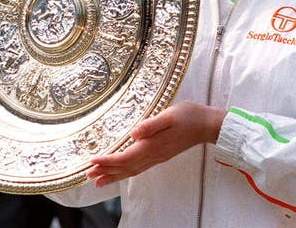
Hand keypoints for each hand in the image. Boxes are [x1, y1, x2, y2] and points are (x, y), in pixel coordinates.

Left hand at [86, 101, 225, 187]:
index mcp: (153, 145)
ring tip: (98, 180)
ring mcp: (157, 157)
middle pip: (125, 168)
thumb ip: (151, 124)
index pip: (125, 157)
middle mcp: (153, 155)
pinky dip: (125, 172)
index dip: (107, 161)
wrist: (207, 125)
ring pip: (131, 171)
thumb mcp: (170, 114)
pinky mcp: (160, 155)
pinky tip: (120, 172)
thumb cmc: (189, 116)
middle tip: (87, 174)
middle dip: (106, 171)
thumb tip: (134, 133)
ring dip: (114, 175)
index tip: (91, 161)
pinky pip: (138, 168)